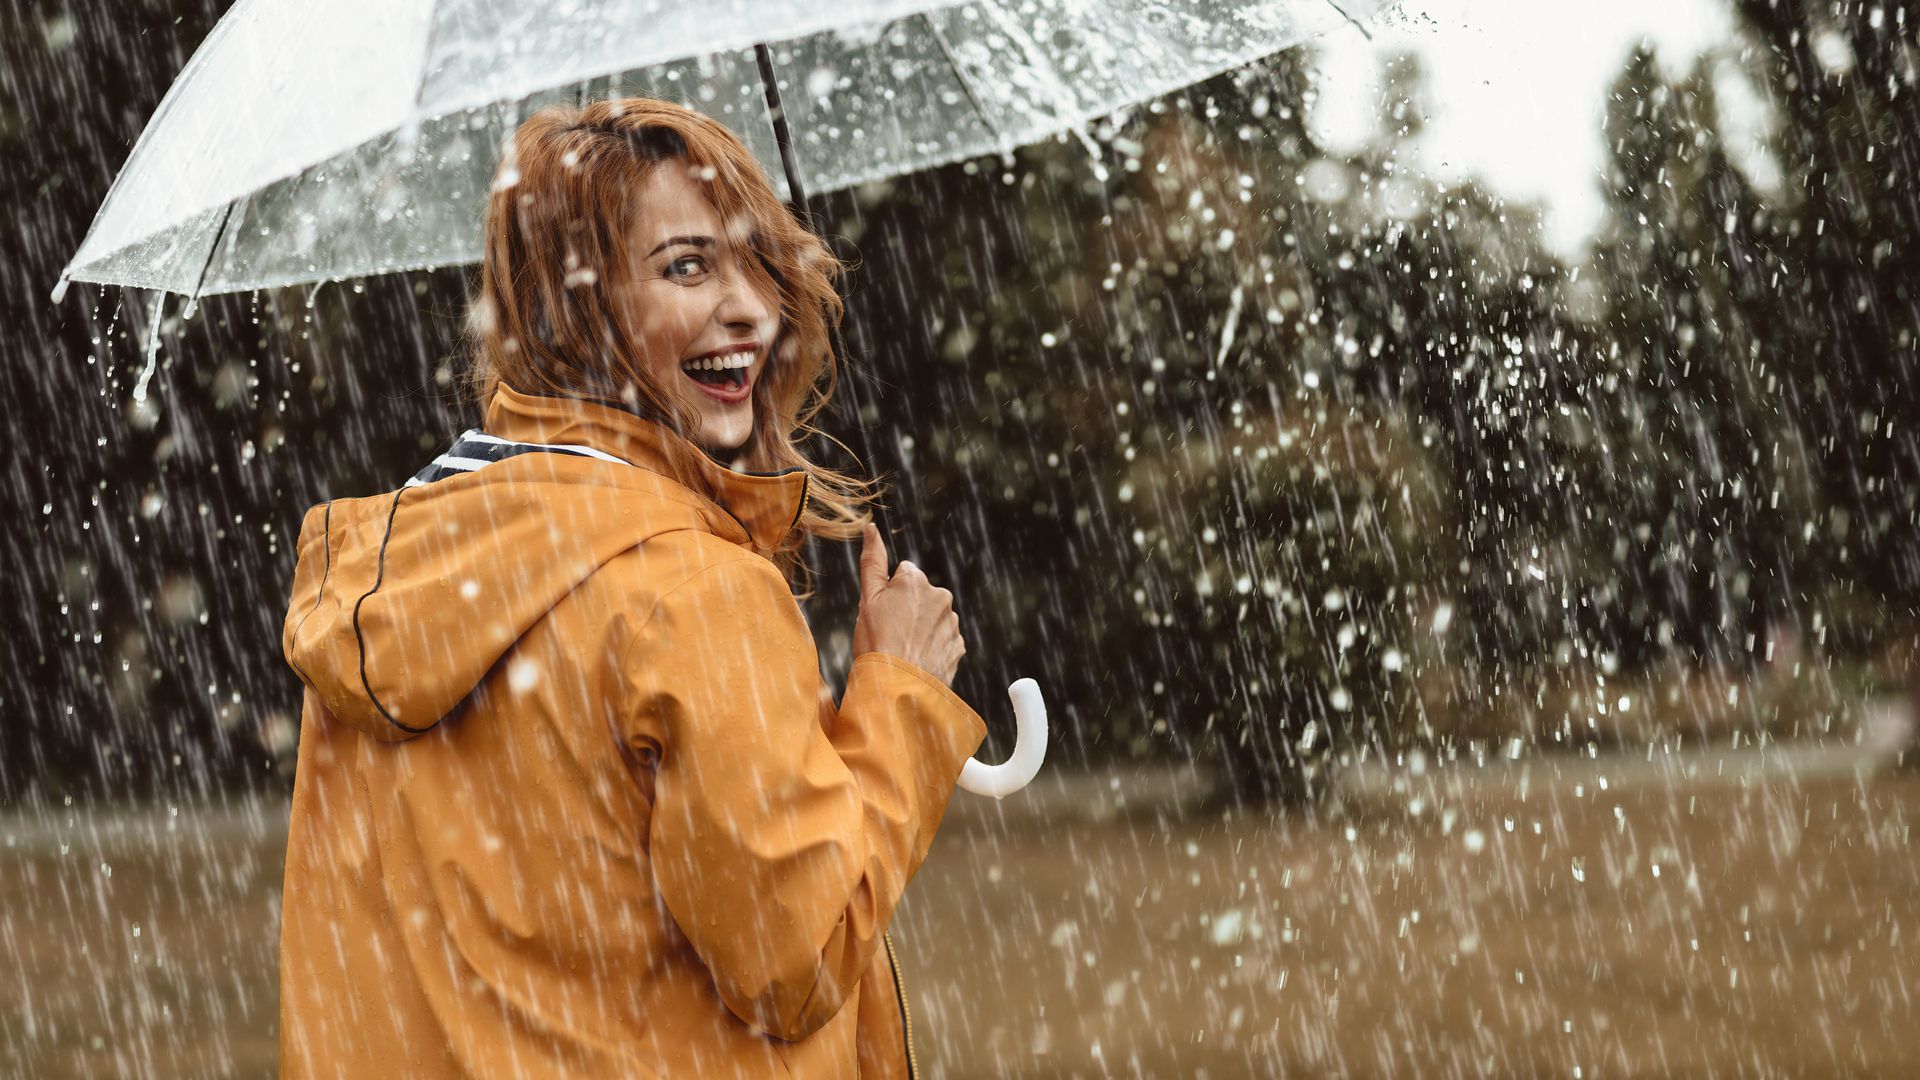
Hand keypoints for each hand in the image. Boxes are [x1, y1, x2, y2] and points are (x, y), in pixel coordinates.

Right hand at [852, 521, 965, 685]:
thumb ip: (872, 560)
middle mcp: (940, 595)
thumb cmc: (876, 643)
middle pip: (920, 595)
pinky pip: (943, 639)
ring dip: (921, 628)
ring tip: (904, 650)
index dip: (889, 595)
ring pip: (932, 617)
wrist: (898, 688)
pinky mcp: (958, 645)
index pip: (902, 575)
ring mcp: (952, 622)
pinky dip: (932, 647)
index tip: (883, 615)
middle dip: (908, 609)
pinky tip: (918, 660)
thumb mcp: (866, 600)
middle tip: (892, 633)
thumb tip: (871, 527)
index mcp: (915, 580)